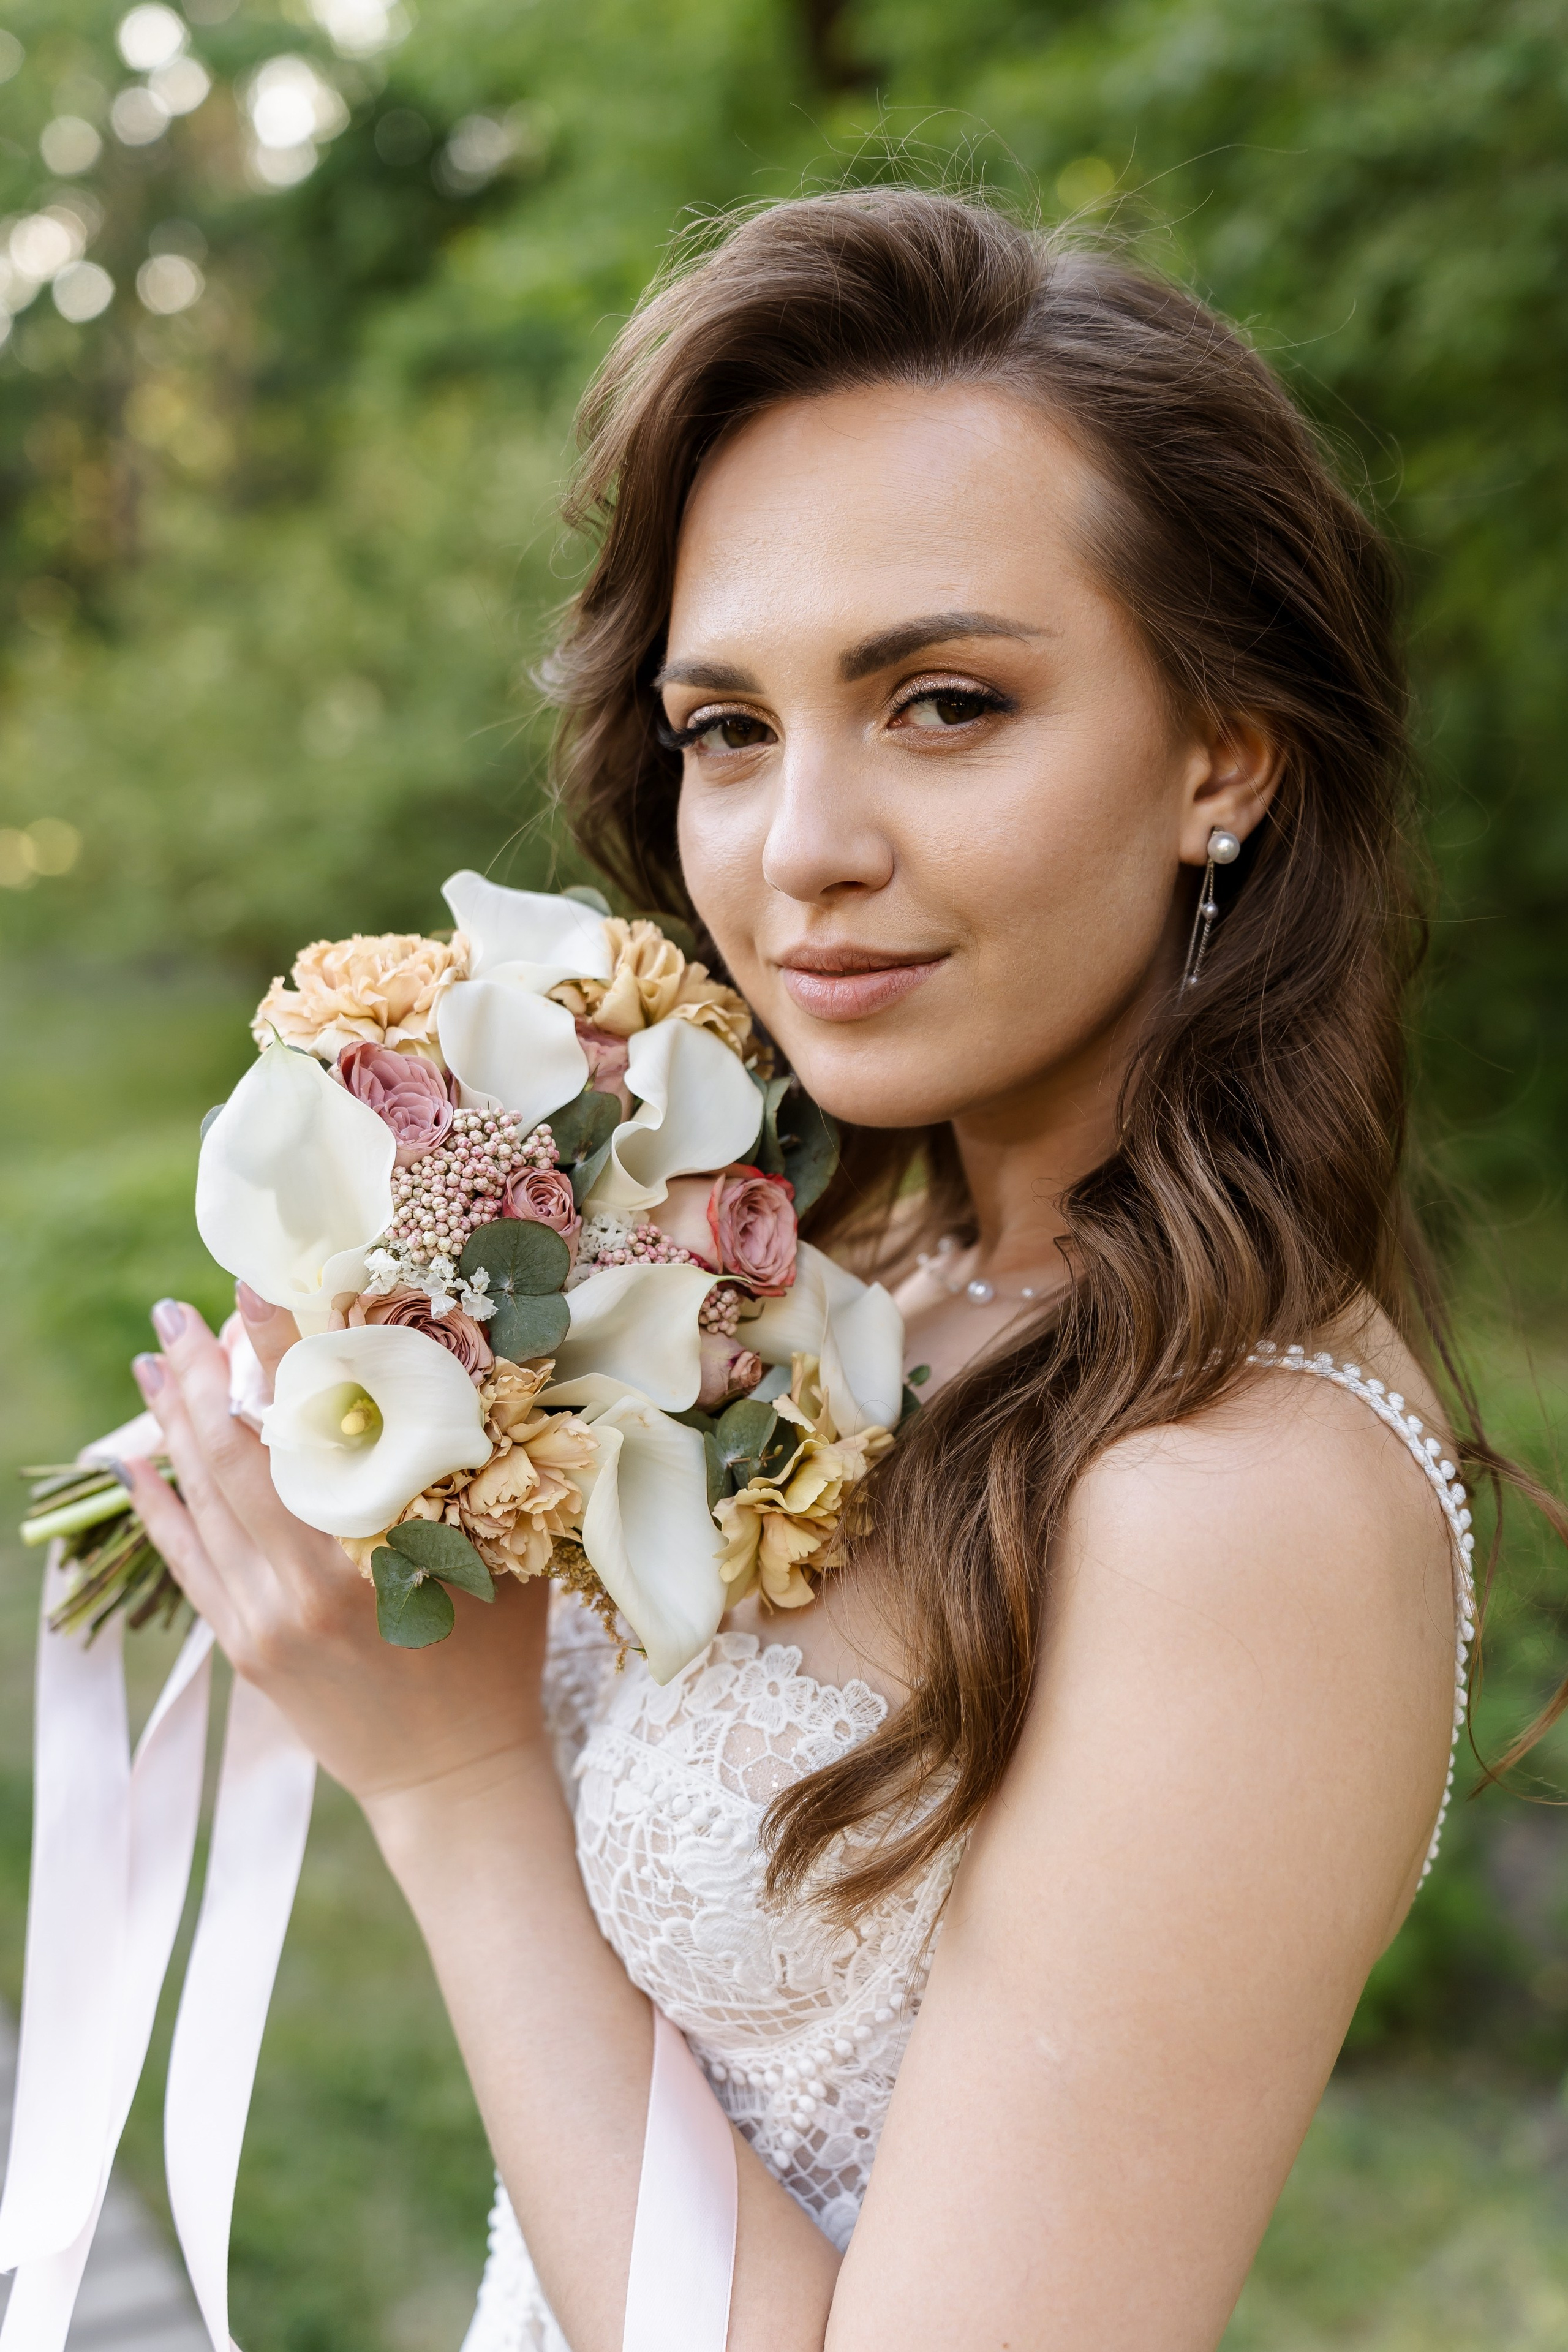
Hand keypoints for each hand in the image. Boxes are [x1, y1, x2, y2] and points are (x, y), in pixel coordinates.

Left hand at [123, 1296, 549, 1806]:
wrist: (452, 1777)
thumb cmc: (495, 1659)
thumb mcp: (500, 1554)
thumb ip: (475, 1469)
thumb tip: (471, 1363)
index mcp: (375, 1550)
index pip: (311, 1422)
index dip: (279, 1348)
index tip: (251, 1283)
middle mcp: (304, 1580)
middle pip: (233, 1453)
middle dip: (203, 1372)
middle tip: (179, 1309)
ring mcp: (261, 1616)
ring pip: (199, 1498)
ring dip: (172, 1422)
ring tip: (157, 1358)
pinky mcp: (241, 1644)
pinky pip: (185, 1557)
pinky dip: (158, 1502)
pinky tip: (137, 1458)